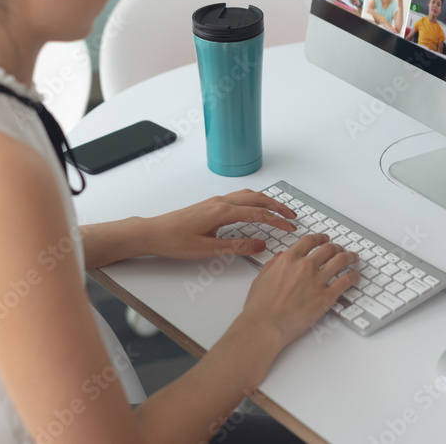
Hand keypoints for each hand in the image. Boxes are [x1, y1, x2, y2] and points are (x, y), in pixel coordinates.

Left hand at [147, 190, 296, 259]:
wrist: (153, 232)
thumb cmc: (174, 241)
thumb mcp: (208, 250)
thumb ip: (236, 247)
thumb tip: (260, 245)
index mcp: (222, 212)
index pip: (258, 213)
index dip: (277, 220)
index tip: (291, 227)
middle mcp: (221, 202)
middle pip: (257, 199)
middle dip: (277, 206)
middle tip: (293, 216)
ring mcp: (215, 201)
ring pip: (248, 195)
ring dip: (266, 201)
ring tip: (279, 210)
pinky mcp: (211, 205)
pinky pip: (239, 197)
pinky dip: (254, 200)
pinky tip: (255, 208)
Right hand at [241, 234, 358, 347]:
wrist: (265, 325)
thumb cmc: (260, 306)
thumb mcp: (262, 277)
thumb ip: (274, 264)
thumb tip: (281, 257)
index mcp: (289, 259)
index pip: (310, 241)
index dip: (320, 237)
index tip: (324, 239)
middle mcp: (305, 266)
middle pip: (328, 248)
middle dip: (336, 247)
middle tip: (340, 249)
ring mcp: (317, 281)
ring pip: (341, 260)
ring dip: (349, 257)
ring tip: (353, 258)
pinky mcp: (326, 297)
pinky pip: (346, 281)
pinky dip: (353, 276)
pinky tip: (355, 276)